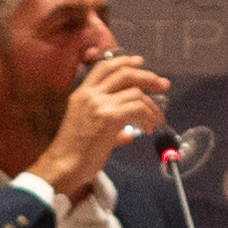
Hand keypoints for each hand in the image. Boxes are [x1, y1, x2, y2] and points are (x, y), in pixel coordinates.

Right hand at [33, 50, 168, 195]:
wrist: (64, 165)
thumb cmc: (73, 154)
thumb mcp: (87, 130)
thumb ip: (109, 128)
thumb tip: (127, 136)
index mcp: (81, 94)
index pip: (104, 67)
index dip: (124, 61)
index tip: (140, 63)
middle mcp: (90, 95)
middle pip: (125, 73)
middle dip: (148, 77)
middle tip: (163, 85)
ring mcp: (99, 104)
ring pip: (136, 92)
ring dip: (152, 105)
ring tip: (158, 118)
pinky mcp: (109, 117)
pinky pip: (138, 109)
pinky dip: (149, 116)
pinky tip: (149, 127)